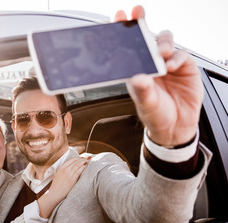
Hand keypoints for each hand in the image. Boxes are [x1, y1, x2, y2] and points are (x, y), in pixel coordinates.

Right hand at [37, 157, 88, 217]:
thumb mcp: (58, 175)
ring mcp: (69, 173)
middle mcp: (65, 169)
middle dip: (82, 158)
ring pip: (78, 165)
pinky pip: (79, 170)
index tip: (82, 157)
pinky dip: (83, 167)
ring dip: (84, 161)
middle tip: (88, 157)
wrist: (55, 193)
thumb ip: (64, 170)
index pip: (71, 160)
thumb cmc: (57, 186)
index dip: (77, 158)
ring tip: (89, 160)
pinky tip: (86, 165)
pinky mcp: (72, 178)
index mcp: (61, 167)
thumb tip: (71, 168)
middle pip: (75, 161)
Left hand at [115, 6, 202, 145]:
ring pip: (165, 42)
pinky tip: (172, 66)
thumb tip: (138, 78)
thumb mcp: (146, 104)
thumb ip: (142, 91)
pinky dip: (177, 58)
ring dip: (162, 43)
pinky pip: (182, 55)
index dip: (124, 31)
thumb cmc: (156, 115)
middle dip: (142, 23)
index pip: (128, 47)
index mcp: (136, 70)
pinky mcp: (185, 67)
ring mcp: (168, 64)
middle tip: (137, 13)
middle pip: (146, 38)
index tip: (118, 17)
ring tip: (161, 52)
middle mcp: (151, 64)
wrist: (176, 128)